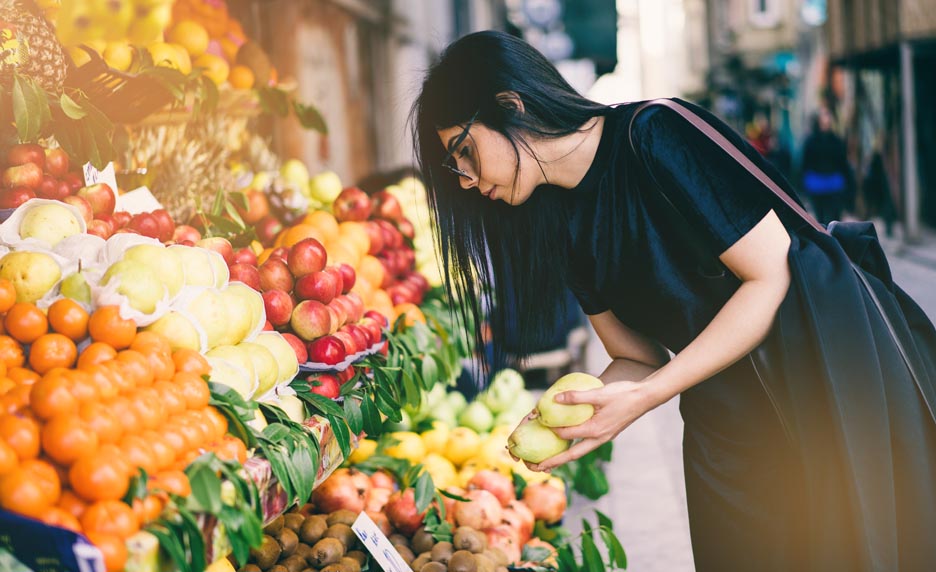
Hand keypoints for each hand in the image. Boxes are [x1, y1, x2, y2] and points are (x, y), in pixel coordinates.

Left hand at [526, 380, 656, 471]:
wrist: (645, 397)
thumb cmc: (623, 394)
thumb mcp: (599, 393)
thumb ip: (576, 397)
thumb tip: (555, 399)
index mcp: (596, 431)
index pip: (567, 434)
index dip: (551, 430)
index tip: (537, 423)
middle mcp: (599, 439)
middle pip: (572, 455)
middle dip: (553, 462)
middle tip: (535, 468)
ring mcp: (603, 438)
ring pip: (579, 452)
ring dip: (563, 457)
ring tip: (547, 462)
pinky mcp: (606, 433)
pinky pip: (585, 444)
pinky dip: (573, 447)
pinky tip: (566, 442)